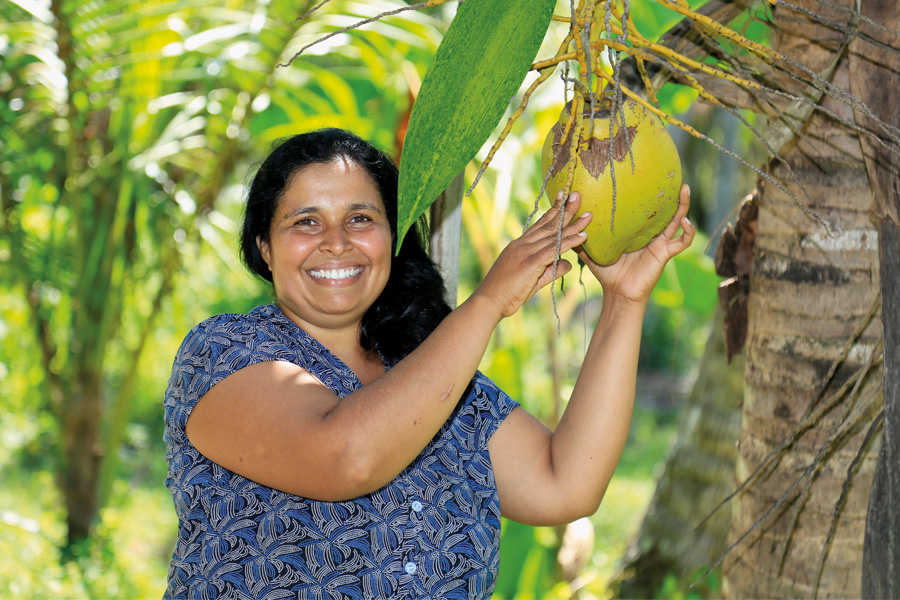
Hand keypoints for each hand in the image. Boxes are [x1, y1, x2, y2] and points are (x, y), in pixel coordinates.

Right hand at [473, 191, 590, 317]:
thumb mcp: (532, 280)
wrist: (489, 301)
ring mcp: (526, 252)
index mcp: (519, 246)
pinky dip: (570, 242)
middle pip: (548, 224)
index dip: (553, 212)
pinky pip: (554, 249)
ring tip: (588, 214)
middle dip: (565, 209)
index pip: (539, 225)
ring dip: (573, 223)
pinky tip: (583, 236)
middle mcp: (522, 244)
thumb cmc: (505, 293)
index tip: (563, 200)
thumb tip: (567, 263)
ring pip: (554, 235)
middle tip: (577, 195)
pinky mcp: (530, 263)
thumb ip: (550, 270)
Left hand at [576, 184, 694, 304]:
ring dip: (684, 204)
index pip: (644, 208)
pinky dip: (688, 232)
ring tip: (685, 189)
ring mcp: (660, 242)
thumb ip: (581, 235)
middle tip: (674, 176)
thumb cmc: (607, 271)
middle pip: (665, 209)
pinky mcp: (664, 253)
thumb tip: (564, 220)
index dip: (646, 194)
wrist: (617, 292)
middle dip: (671, 193)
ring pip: (677, 219)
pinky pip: (682, 241)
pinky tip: (686, 222)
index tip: (643, 176)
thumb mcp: (594, 249)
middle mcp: (651, 233)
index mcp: (637, 230)